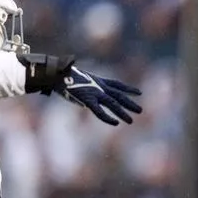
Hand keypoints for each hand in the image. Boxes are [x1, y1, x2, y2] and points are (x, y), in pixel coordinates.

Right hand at [18, 53, 141, 125]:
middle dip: (129, 103)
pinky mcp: (88, 99)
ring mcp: (95, 93)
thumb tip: (83, 90)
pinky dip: (108, 118)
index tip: (139, 92)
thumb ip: (84, 84)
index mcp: (98, 80)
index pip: (117, 85)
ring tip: (131, 121)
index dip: (128, 89)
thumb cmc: (63, 74)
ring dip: (123, 112)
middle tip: (140, 110)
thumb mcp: (78, 77)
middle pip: (118, 96)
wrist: (56, 73)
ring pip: (113, 104)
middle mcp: (99, 86)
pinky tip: (116, 123)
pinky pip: (100, 111)